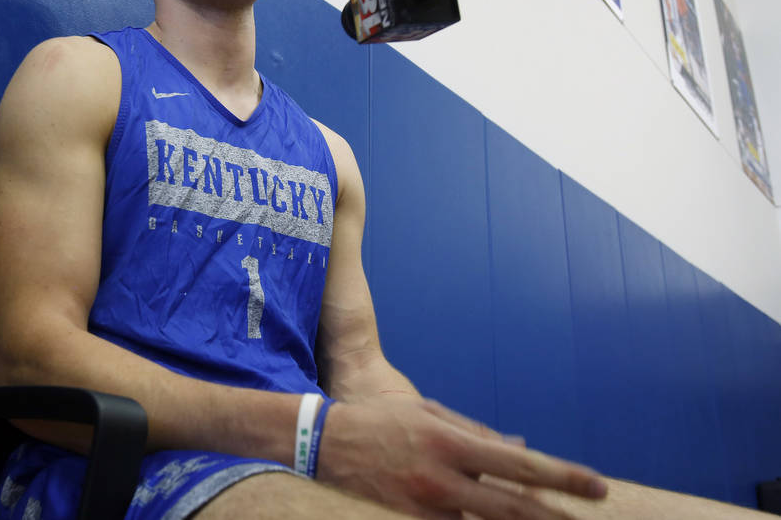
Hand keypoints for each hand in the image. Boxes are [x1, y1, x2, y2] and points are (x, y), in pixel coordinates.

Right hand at [317, 398, 606, 518]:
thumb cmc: (383, 421)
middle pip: (513, 508)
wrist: (326, 445)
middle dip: (555, 517)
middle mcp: (443, 479)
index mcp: (451, 443)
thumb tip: (520, 450)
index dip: (563, 477)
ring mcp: (426, 507)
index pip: (520, 465)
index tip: (596, 486)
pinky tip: (493, 519)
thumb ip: (476, 433)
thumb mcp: (431, 413)